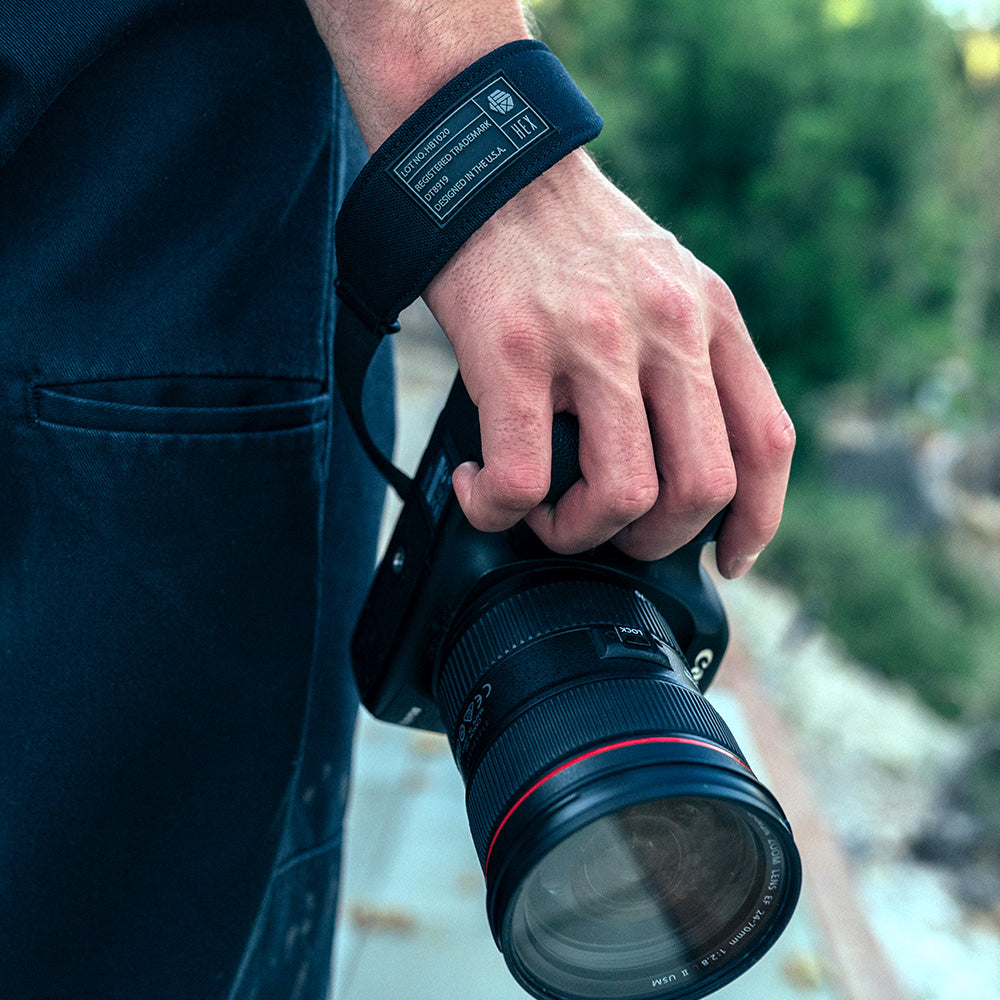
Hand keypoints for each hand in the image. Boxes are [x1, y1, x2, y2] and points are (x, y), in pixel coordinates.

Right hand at [423, 150, 794, 577]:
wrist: (487, 168)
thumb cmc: (567, 241)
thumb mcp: (661, 281)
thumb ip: (684, 358)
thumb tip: (671, 458)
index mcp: (710, 316)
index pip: (767, 441)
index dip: (758, 521)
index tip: (730, 557)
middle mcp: (667, 328)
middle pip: (702, 488)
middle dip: (655, 540)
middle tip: (608, 529)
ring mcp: (593, 341)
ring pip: (624, 497)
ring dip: (578, 533)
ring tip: (541, 511)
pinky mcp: (515, 352)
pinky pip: (523, 479)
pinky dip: (498, 508)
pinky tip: (480, 487)